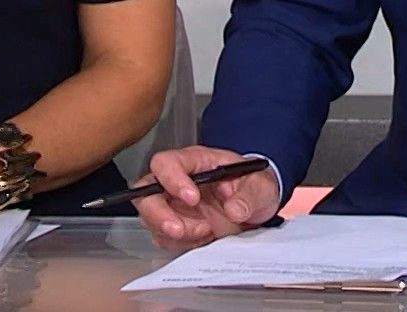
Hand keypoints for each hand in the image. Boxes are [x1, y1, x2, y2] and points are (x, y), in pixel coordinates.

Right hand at [132, 145, 281, 251]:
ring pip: (151, 219)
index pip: (167, 163)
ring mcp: (172, 205)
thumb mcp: (261, 186)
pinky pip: (164, 238)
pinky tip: (203, 238)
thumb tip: (235, 208)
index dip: (172, 179)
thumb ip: (250, 194)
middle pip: (146, 192)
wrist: (255, 206)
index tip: (192, 198)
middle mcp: (177, 181)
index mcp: (195, 161)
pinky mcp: (175, 226)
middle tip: (180, 230)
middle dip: (158, 214)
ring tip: (206, 232)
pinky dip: (181, 244)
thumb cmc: (252, 186)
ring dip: (175, 233)